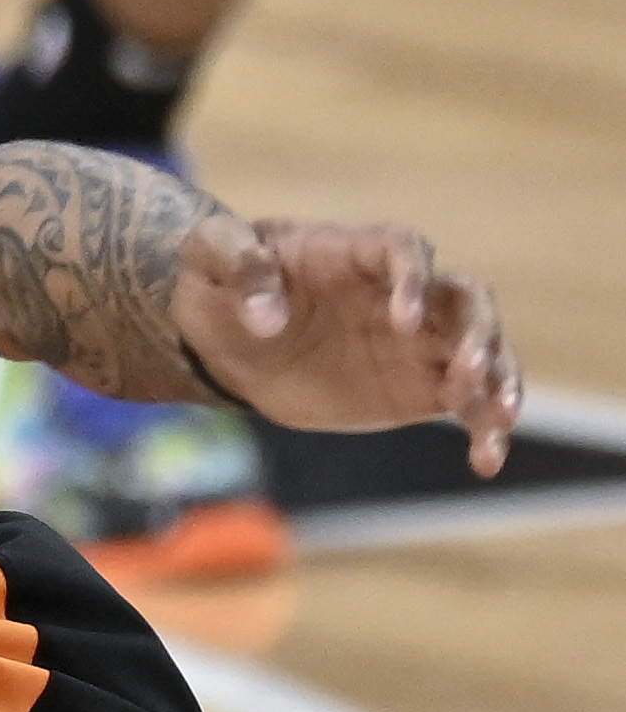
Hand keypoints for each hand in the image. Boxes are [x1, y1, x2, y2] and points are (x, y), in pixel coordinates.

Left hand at [175, 214, 518, 469]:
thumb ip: (239, 268)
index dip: (413, 280)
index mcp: (359, 251)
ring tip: (499, 417)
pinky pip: (466, 404)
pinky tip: (487, 461)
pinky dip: (483, 429)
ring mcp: (417, 342)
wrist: (223, 335)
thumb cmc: (220, 280)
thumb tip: (267, 317)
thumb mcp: (210, 256)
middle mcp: (403, 294)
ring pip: (483, 351)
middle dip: (477, 332)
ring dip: (499, 379)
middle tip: (467, 370)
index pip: (406, 251)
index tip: (402, 320)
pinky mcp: (418, 388)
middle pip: (466, 299)